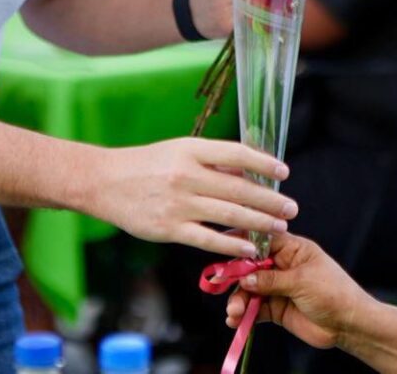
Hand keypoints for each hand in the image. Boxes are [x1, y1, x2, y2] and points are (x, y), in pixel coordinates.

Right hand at [83, 138, 295, 256]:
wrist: (104, 182)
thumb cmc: (146, 164)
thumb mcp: (179, 151)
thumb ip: (212, 161)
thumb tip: (248, 170)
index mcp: (191, 149)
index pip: (237, 153)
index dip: (264, 162)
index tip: (284, 172)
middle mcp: (187, 174)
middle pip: (239, 187)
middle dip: (270, 200)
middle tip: (291, 208)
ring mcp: (178, 202)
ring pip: (229, 213)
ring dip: (259, 222)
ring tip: (280, 227)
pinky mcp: (169, 228)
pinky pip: (208, 238)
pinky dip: (232, 243)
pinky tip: (250, 247)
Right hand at [224, 233, 378, 351]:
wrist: (349, 324)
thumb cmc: (334, 292)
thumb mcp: (302, 281)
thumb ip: (271, 279)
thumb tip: (245, 278)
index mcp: (293, 249)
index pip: (263, 241)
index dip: (243, 245)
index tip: (224, 249)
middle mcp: (283, 266)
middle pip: (251, 268)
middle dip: (237, 279)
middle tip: (224, 287)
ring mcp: (279, 288)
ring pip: (250, 291)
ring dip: (239, 300)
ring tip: (235, 312)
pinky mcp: (277, 308)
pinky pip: (255, 309)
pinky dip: (244, 315)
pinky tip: (236, 320)